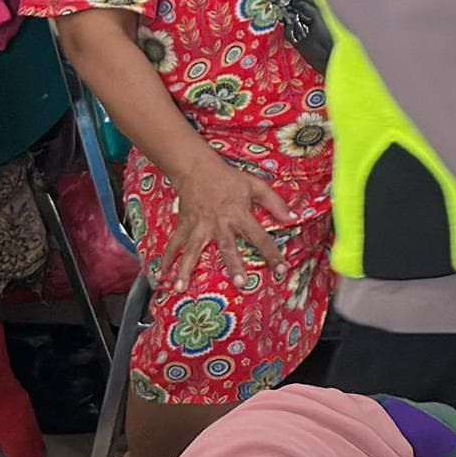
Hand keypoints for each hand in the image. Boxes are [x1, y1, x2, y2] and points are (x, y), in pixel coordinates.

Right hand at [158, 154, 277, 277]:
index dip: (272, 253)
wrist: (197, 168)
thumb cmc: (229, 179)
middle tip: (239, 283)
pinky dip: (166, 259)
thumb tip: (294, 218)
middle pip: (227, 247)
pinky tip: (161, 275)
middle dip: (234, 265)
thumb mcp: (255, 186)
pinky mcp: (184, 226)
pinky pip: (174, 244)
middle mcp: (219, 224)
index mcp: (239, 215)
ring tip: (180, 288)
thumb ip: (275, 203)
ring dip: (185, 270)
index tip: (281, 269)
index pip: (260, 237)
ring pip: (192, 251)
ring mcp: (199, 227)